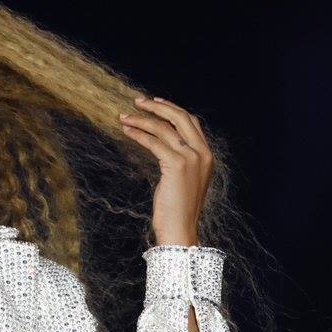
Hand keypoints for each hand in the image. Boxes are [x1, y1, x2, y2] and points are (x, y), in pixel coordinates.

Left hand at [119, 95, 215, 245]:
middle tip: (137, 101)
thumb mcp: (182, 179)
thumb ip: (179, 159)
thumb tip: (160, 140)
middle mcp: (203, 154)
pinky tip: (127, 131)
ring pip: (164, 128)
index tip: (154, 103)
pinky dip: (139, 134)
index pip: (190, 122)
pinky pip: (154, 142)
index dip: (172, 109)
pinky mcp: (177, 165)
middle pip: (180, 117)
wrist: (180, 230)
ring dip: (142, 120)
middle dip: (157, 106)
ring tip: (124, 117)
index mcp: (207, 155)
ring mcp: (192, 158)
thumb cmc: (177, 209)